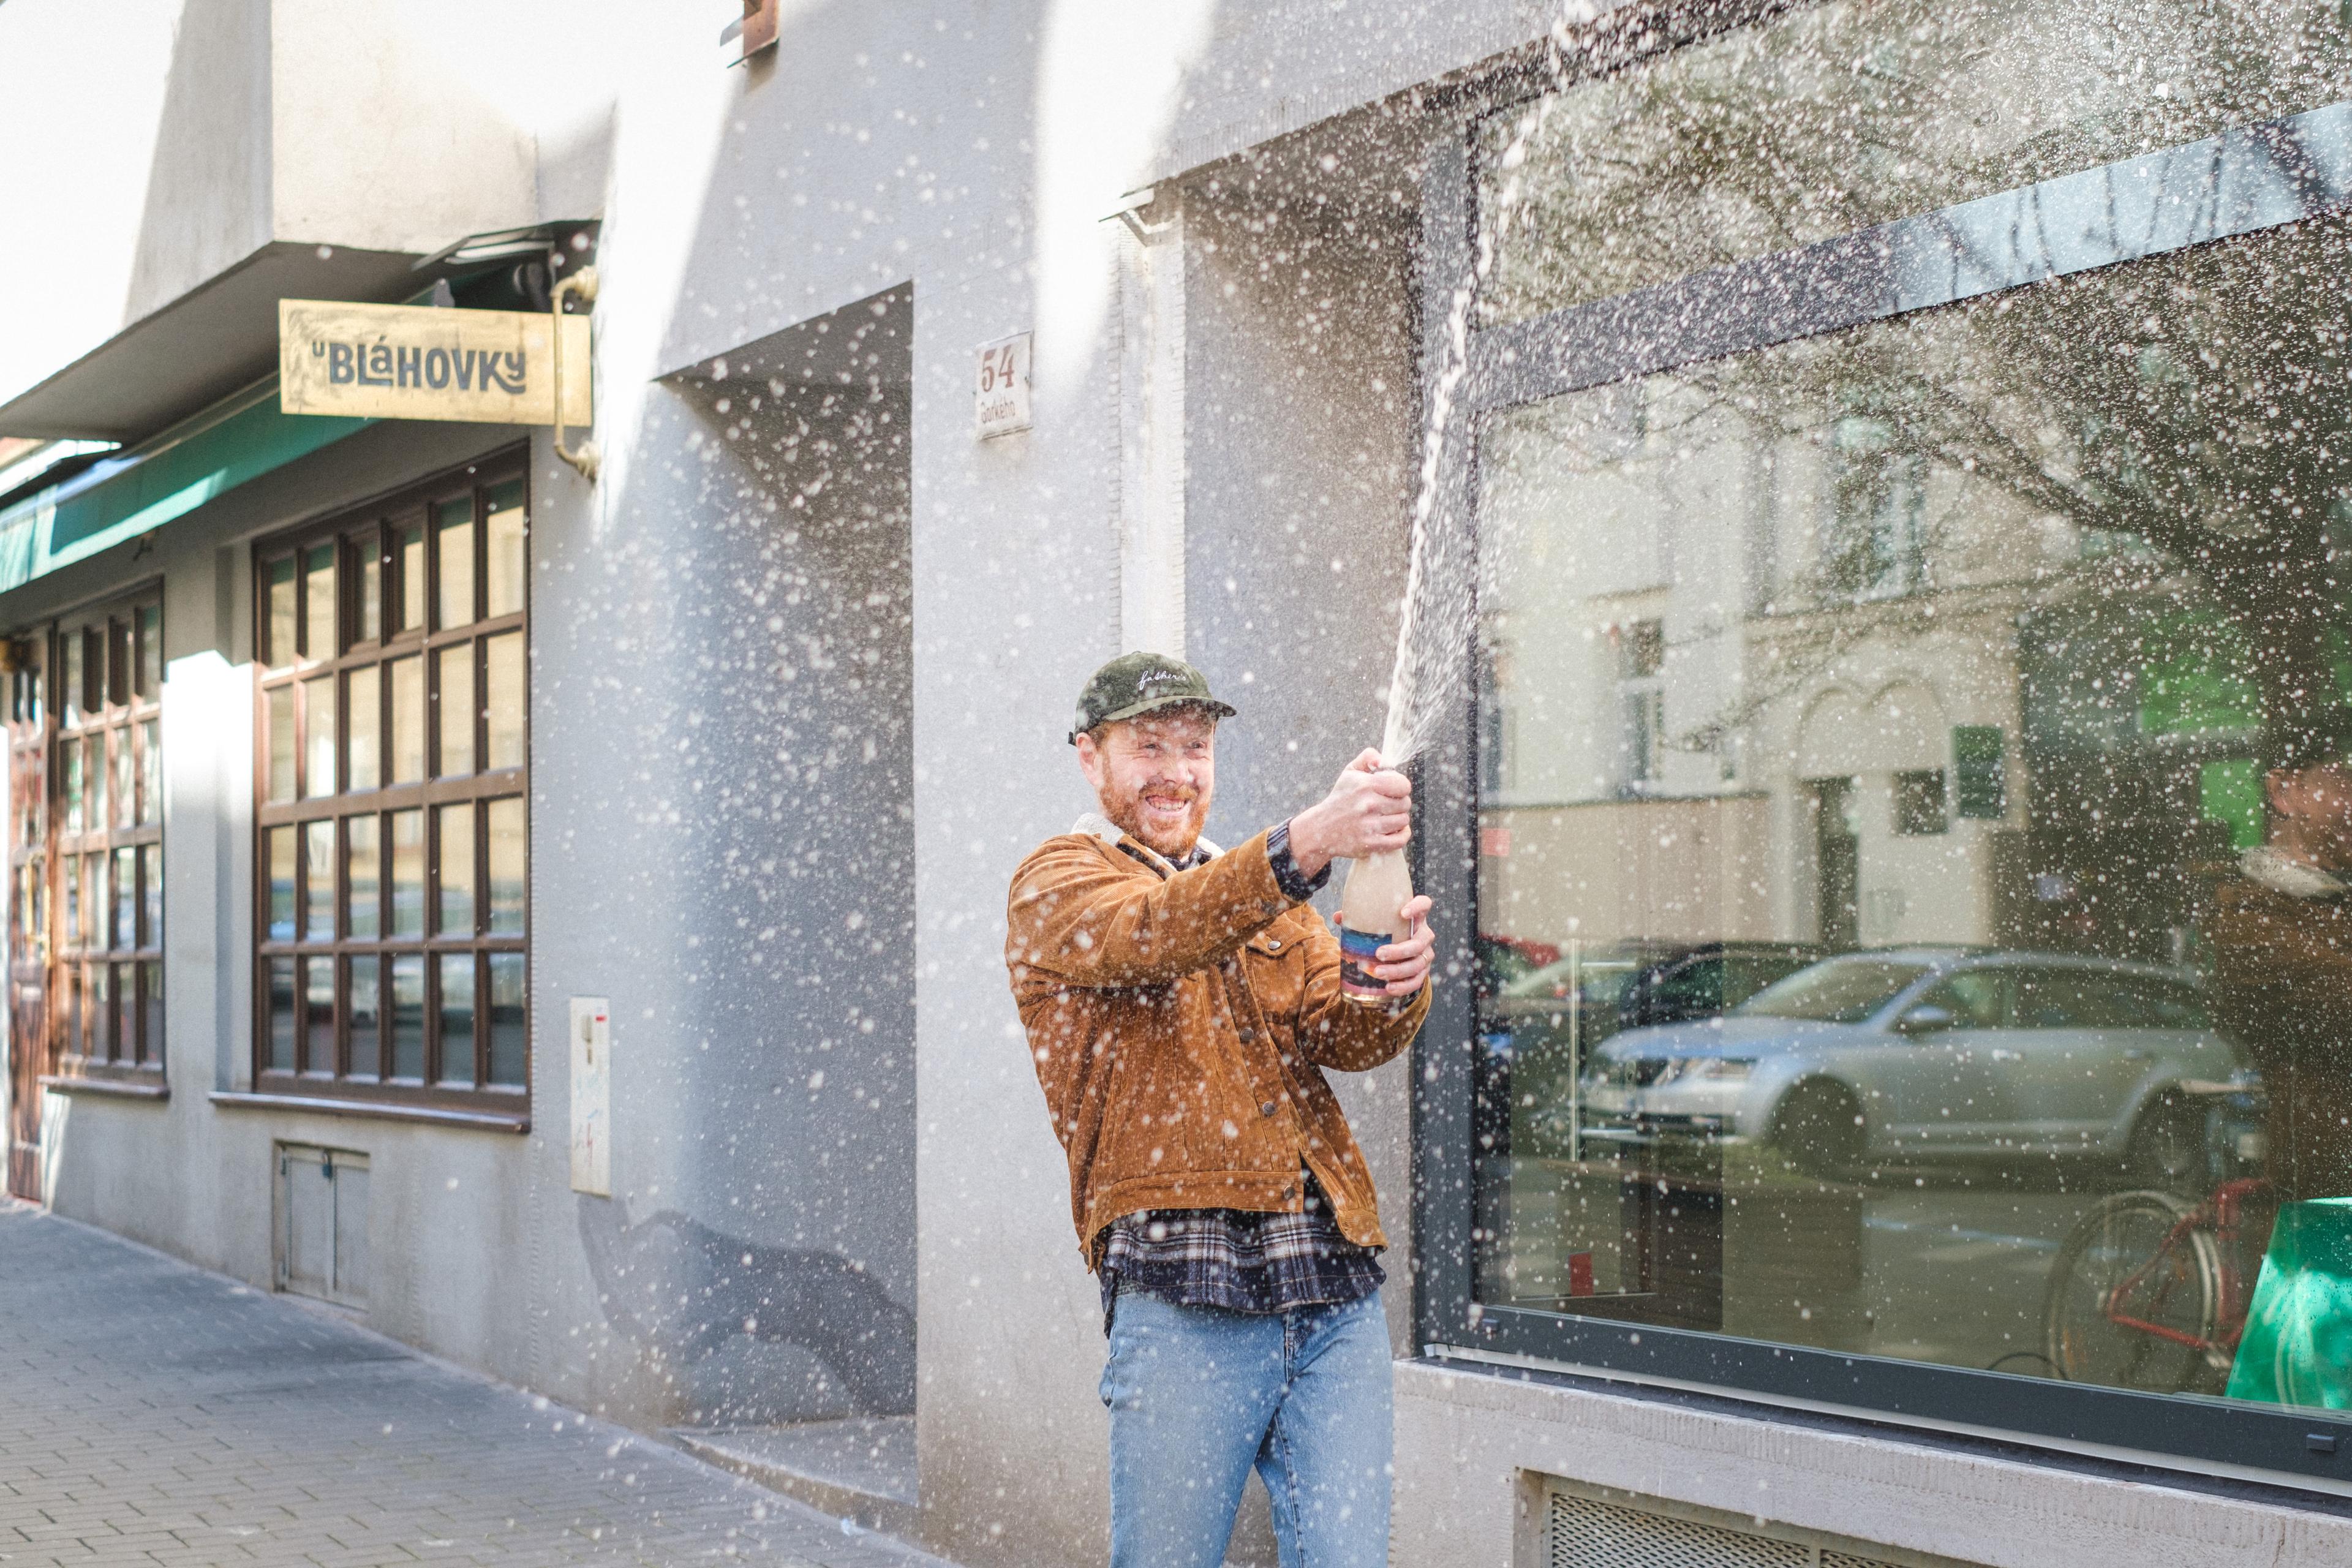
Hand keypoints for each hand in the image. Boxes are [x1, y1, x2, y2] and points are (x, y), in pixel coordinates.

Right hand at [1286, 749, 1410, 877]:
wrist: (1321, 829)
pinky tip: (1393, 829)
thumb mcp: (1349, 773)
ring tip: (1385, 817)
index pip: (1403, 785)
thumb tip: (1384, 759)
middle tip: (1386, 805)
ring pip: (1403, 820)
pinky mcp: (1371, 844)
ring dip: (1397, 819)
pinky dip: (1401, 834)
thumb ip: (1367, 757)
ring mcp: (1370, 826)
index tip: (1393, 790)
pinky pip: (1401, 839)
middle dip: (1398, 803)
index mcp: (1365, 785)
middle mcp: (1368, 805)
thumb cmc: (1340, 799)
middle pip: (1405, 803)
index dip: (1400, 787)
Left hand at [1335, 894, 1434, 995]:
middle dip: (1400, 950)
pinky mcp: (1423, 971)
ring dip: (1398, 971)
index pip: (1424, 904)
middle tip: (1379, 954)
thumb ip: (1359, 918)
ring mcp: (1425, 954)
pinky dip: (1403, 986)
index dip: (1417, 907)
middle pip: (1419, 942)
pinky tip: (1389, 988)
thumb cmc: (1386, 931)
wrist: (1400, 949)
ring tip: (1378, 973)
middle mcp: (1424, 935)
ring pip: (1417, 964)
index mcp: (1415, 918)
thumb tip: (1339, 917)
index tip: (1402, 913)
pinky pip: (1417, 981)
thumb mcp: (1376, 922)